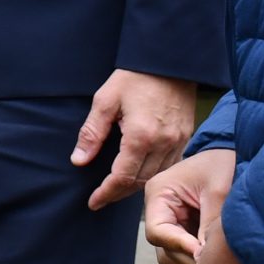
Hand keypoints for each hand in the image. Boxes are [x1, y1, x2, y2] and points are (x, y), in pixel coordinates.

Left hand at [72, 69, 198, 210]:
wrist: (169, 62)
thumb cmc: (135, 77)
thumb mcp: (105, 101)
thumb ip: (91, 133)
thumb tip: (79, 160)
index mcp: (140, 136)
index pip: (122, 177)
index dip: (106, 192)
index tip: (93, 201)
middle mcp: (163, 144)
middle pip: (140, 182)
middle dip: (118, 193)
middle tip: (101, 198)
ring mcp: (177, 142)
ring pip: (156, 176)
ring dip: (136, 186)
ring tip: (116, 189)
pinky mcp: (185, 137)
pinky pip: (169, 166)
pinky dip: (153, 174)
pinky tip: (140, 174)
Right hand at [144, 147, 233, 263]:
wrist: (233, 151)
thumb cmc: (222, 164)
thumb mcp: (218, 192)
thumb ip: (209, 224)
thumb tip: (204, 257)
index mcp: (159, 194)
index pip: (157, 231)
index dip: (179, 245)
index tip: (204, 253)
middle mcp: (159, 209)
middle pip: (163, 247)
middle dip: (189, 257)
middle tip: (216, 262)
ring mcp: (171, 219)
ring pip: (173, 253)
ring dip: (195, 259)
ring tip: (220, 257)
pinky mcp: (185, 226)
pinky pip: (186, 249)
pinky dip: (201, 254)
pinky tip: (219, 250)